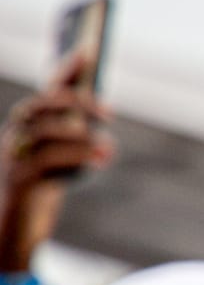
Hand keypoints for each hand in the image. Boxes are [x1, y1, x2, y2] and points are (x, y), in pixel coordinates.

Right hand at [0, 57, 113, 269]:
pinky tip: (100, 160)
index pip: (45, 93)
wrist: (14, 232)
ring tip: (109, 148)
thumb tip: (98, 107)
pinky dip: (76, 158)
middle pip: (41, 106)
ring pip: (43, 133)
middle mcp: (14, 138)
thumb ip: (75, 134)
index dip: (63, 72)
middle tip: (109, 113)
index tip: (87, 53)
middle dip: (76, 104)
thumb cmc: (41, 192)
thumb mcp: (62, 159)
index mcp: (26, 129)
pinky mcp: (19, 183)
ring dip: (81, 137)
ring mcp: (13, 159)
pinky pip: (46, 161)